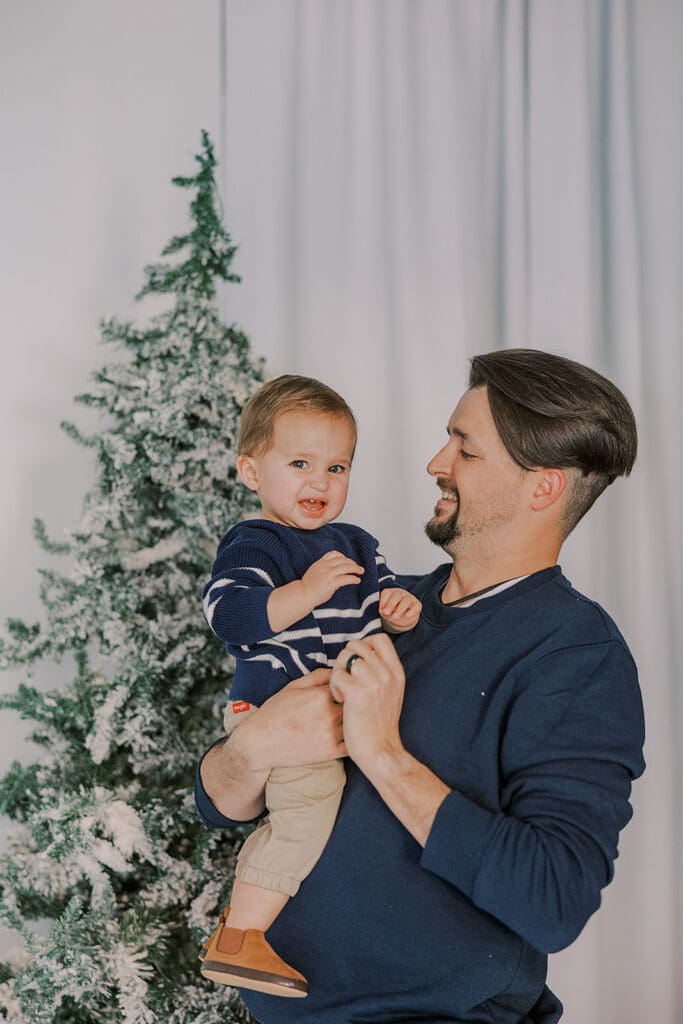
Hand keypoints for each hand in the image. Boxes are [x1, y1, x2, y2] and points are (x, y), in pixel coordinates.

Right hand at [236, 668, 345, 771]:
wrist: (259, 742)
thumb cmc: (275, 712)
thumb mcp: (294, 686)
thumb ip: (318, 676)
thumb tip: (338, 670)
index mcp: (321, 695)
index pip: (347, 686)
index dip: (347, 688)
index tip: (345, 690)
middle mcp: (328, 714)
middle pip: (354, 704)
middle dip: (352, 703)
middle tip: (350, 705)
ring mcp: (330, 734)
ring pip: (353, 723)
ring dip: (353, 721)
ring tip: (348, 720)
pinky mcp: (330, 752)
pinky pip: (351, 744)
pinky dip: (352, 739)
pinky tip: (346, 735)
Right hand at [300, 550, 364, 605]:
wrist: (303, 594)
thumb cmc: (308, 586)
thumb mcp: (316, 572)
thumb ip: (326, 570)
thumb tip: (338, 572)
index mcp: (320, 562)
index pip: (334, 553)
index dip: (343, 556)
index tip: (348, 561)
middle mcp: (325, 566)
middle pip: (343, 560)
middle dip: (352, 563)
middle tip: (358, 568)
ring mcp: (328, 574)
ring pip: (346, 567)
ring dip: (356, 568)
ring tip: (361, 571)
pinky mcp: (331, 583)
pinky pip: (346, 578)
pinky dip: (353, 578)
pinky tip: (357, 580)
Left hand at [329, 633, 405, 775]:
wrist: (380, 751)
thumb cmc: (380, 725)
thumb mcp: (391, 693)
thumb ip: (383, 672)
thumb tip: (365, 654)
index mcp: (396, 671)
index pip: (380, 638)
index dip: (364, 644)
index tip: (357, 663)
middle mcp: (387, 672)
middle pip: (357, 645)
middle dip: (345, 659)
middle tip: (346, 678)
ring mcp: (373, 681)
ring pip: (345, 657)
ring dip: (338, 672)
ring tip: (343, 690)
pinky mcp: (357, 692)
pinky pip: (336, 675)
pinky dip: (334, 687)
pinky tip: (341, 701)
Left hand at [379, 588, 421, 632]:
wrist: (402, 618)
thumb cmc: (391, 612)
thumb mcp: (385, 612)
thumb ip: (383, 610)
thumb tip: (383, 611)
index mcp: (391, 592)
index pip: (387, 592)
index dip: (383, 600)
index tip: (380, 609)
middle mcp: (400, 593)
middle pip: (397, 595)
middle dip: (391, 604)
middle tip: (386, 613)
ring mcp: (410, 598)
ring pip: (406, 600)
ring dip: (400, 608)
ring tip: (395, 617)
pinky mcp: (417, 604)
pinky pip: (416, 606)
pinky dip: (412, 611)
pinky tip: (407, 616)